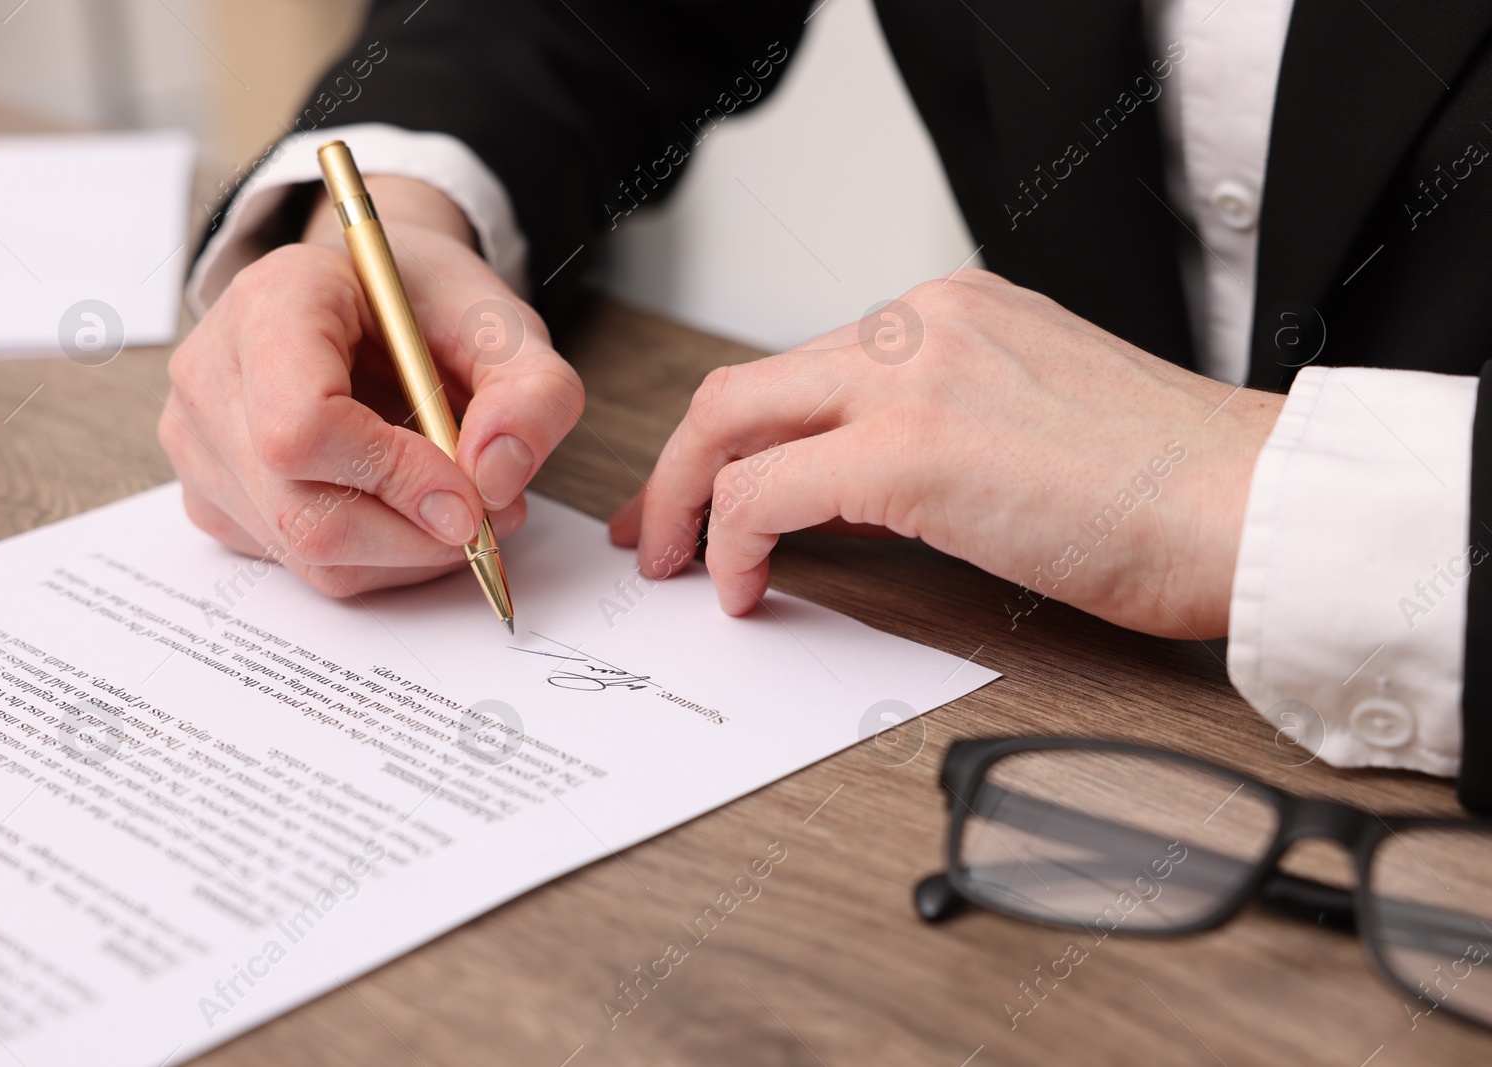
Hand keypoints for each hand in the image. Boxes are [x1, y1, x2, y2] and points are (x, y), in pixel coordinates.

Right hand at [160, 177, 582, 595]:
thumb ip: (532, 392)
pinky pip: (300, 566)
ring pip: (306, 551)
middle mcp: (213, 373)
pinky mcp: (212, 497)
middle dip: (415, 534)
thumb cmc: (425, 306)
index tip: (471, 494)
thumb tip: (497, 479)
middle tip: (490, 515)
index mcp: (273, 301)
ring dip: (406, 552)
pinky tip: (407, 511)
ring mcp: (198, 442)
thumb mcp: (505, 325)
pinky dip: (376, 559)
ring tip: (460, 504)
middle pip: (302, 508)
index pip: (301, 426)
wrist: (372, 302)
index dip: (395, 477)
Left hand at [609, 270, 1282, 638]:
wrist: (1252, 502)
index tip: (705, 490)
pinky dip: (732, 543)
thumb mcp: (1030, 422)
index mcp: (952, 312)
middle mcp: (920, 323)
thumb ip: (932, 435)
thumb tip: (848, 498)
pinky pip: (766, 493)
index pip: (802, 368)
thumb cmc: (1167, 487)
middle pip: (743, 384)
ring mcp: (912, 378)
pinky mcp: (912, 451)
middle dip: (679, 464)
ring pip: (731, 420)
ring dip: (687, 500)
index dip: (736, 437)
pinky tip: (742, 589)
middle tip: (654, 531)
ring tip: (679, 568)